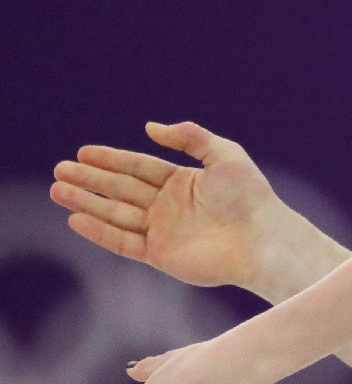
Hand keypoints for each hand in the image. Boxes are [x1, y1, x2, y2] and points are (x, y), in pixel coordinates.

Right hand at [50, 122, 283, 290]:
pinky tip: (76, 219)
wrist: (262, 238)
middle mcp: (169, 206)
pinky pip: (123, 242)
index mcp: (184, 182)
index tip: (83, 152)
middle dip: (90, 180)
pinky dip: (100, 231)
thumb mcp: (224, 155)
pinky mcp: (160, 255)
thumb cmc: (249, 196)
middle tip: (60, 170)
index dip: (111, 160)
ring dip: (87, 202)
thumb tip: (150, 128)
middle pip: (122, 189)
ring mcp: (163, 231)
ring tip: (58, 190)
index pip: (139, 167)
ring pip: (116, 213)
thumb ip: (190, 137)